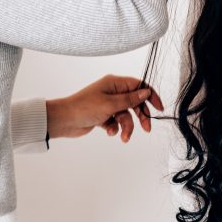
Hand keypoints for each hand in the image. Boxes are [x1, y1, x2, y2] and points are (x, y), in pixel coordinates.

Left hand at [45, 74, 163, 142]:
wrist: (63, 120)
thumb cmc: (84, 107)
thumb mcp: (111, 104)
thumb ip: (130, 99)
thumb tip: (146, 92)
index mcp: (115, 83)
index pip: (139, 86)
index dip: (151, 96)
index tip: (159, 108)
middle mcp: (112, 92)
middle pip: (135, 102)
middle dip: (140, 116)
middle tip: (146, 128)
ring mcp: (107, 104)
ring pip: (126, 115)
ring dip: (127, 126)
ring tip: (124, 137)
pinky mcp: (103, 116)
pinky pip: (116, 122)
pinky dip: (115, 128)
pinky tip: (108, 132)